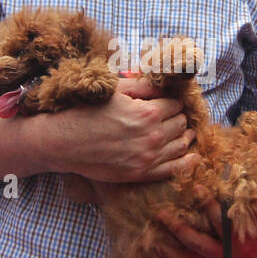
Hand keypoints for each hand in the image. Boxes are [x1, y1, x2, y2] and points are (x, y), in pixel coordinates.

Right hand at [46, 77, 194, 183]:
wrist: (63, 142)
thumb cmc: (86, 111)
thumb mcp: (114, 90)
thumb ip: (142, 85)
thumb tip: (163, 82)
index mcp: (147, 113)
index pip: (176, 105)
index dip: (172, 102)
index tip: (168, 102)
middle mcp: (152, 137)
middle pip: (181, 125)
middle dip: (178, 118)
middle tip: (173, 115)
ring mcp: (147, 158)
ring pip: (181, 146)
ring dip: (184, 137)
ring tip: (183, 132)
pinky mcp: (140, 174)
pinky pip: (173, 169)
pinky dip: (186, 162)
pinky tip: (193, 156)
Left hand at [154, 191, 256, 257]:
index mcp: (241, 241)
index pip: (220, 221)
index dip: (207, 205)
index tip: (195, 189)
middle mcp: (226, 254)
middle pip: (197, 241)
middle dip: (179, 228)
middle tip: (162, 213)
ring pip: (188, 253)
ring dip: (170, 241)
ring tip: (154, 226)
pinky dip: (172, 254)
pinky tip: (156, 244)